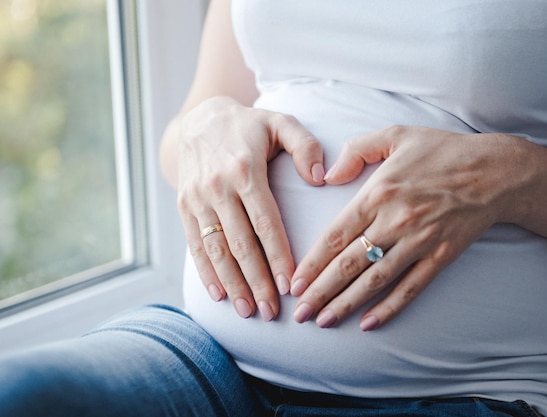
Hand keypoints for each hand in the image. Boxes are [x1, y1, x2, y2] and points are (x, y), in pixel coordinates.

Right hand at [177, 97, 324, 320]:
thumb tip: (319, 178)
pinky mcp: (184, 206)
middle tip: (271, 312)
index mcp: (245, 170)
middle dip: (257, 281)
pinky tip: (219, 295)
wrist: (200, 119)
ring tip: (247, 311)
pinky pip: (195, 244)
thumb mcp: (281, 122)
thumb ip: (305, 145)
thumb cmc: (250, 126)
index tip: (290, 285)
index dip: (278, 256)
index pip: (265, 222)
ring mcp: (197, 199)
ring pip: (215, 249)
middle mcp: (218, 187)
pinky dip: (205, 272)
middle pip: (240, 243)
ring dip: (231, 284)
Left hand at [290, 125, 520, 329]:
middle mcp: (395, 221)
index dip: (312, 263)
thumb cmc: (441, 151)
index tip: (294, 283)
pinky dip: (390, 308)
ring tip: (324, 322)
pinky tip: (369, 323)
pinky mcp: (440, 256)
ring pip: (375, 280)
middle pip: (349, 263)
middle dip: (320, 291)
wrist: (494, 171)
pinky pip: (411, 288)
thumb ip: (356, 150)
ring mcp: (419, 241)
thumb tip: (327, 176)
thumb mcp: (395, 135)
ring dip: (346, 304)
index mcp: (378, 192)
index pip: (335, 235)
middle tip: (301, 314)